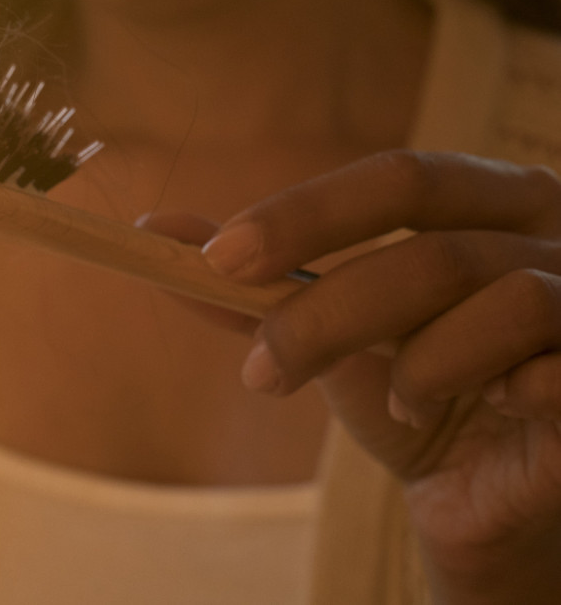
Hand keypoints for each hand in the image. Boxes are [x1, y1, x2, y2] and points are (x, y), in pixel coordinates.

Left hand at [201, 150, 560, 602]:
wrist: (492, 496)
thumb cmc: (416, 393)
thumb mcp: (331, 338)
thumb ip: (256, 289)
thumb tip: (154, 235)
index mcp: (489, 203)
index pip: (402, 177)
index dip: (308, 212)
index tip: (218, 259)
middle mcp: (551, 235)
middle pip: (433, 247)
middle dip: (327, 312)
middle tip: (260, 373)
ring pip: (504, 298)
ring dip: (420, 364)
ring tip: (394, 401)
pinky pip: (557, 368)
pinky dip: (500, 390)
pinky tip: (485, 410)